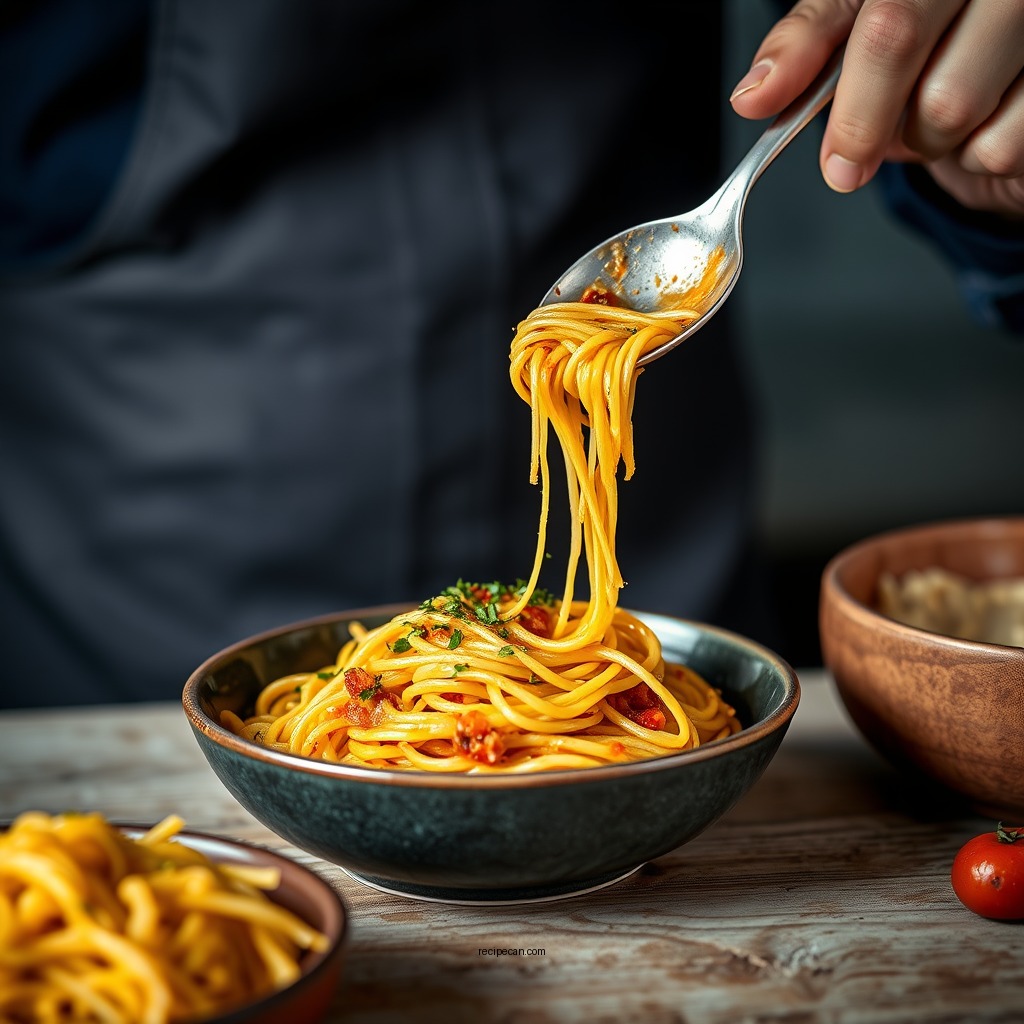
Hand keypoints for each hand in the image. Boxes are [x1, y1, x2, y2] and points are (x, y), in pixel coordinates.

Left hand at [730, 0, 1023, 218]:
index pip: (885, 24)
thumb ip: (807, 47)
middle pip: (911, 62)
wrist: (1008, 73)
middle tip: (850, 160)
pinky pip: (997, 147)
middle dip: (866, 124)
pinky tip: (982, 123)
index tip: (809, 142)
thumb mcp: (857, 25)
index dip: (846, 98)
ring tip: (932, 114)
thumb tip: (755, 93)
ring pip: (951, 111)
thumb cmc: (930, 40)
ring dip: (924, 142)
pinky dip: (974, 157)